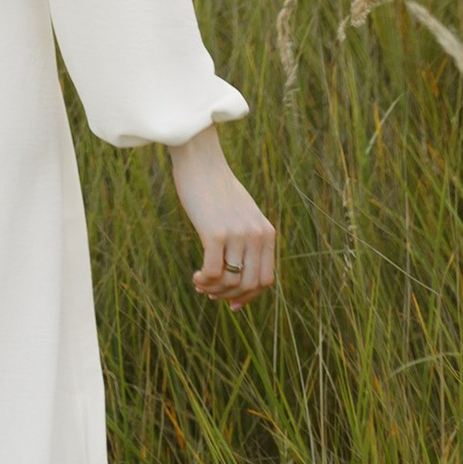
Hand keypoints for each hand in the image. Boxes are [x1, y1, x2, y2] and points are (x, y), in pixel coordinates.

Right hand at [167, 125, 275, 307]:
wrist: (200, 160)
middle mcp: (256, 235)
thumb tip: (238, 274)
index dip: (248, 297)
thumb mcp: (242, 214)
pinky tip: (195, 277)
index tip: (231, 302)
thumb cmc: (216, 188)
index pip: (266, 280)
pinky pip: (213, 272)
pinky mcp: (215, 232)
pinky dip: (204, 281)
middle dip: (229, 296)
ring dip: (214, 290)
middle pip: (249, 285)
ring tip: (200, 284)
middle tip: (211, 294)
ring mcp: (237, 234)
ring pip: (231, 282)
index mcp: (267, 232)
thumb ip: (247, 238)